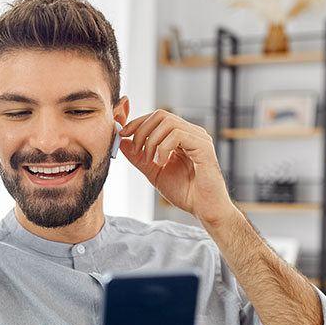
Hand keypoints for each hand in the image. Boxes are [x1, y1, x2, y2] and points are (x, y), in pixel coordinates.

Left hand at [119, 110, 234, 227]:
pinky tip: (162, 162)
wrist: (204, 209)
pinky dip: (163, 148)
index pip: (157, 118)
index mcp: (181, 137)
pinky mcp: (204, 146)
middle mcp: (191, 133)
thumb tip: (122, 142)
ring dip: (151, 141)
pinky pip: (178, 135)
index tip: (123, 135)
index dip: (137, 123)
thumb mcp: (154, 173)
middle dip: (141, 130)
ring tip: (150, 160)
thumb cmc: (185, 193)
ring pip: (168, 122)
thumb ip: (139, 158)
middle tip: (135, 151)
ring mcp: (198, 138)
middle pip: (161, 115)